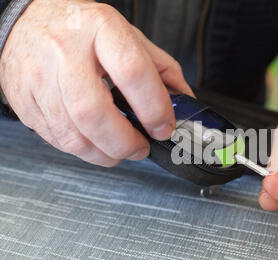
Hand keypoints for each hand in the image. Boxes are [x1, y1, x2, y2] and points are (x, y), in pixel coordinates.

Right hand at [0, 0, 192, 166]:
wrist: (30, 22)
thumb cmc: (82, 29)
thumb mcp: (129, 36)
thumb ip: (162, 70)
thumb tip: (185, 104)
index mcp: (101, 30)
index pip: (133, 73)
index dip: (154, 108)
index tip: (163, 127)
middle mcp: (66, 53)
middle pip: (95, 113)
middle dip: (124, 143)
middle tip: (140, 148)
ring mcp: (41, 78)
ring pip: (73, 136)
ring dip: (105, 154)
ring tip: (119, 149)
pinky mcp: (25, 102)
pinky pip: (57, 140)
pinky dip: (83, 149)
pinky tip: (94, 140)